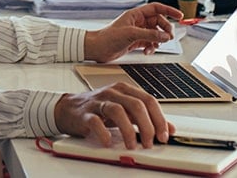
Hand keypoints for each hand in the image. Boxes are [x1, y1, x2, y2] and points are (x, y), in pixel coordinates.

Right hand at [54, 83, 174, 148]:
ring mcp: (97, 102)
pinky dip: (104, 133)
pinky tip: (108, 142)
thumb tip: (168, 128)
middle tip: (150, 142)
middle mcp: (112, 93)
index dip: (159, 119)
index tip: (164, 135)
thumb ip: (145, 118)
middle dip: (147, 126)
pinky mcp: (84, 113)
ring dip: (128, 131)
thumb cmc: (98, 109)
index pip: (148, 100)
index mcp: (124, 90)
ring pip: (118, 111)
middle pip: (136, 105)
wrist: (67, 109)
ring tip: (132, 145)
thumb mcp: (125, 110)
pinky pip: (95, 121)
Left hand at [84, 2, 182, 62]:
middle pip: (158, 22)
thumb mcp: (131, 34)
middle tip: (168, 37)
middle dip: (165, 29)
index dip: (169, 10)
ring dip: (158, 40)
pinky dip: (152, 46)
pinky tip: (148, 51)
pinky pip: (150, 42)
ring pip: (155, 33)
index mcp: (136, 14)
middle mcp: (137, 22)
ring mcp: (137, 32)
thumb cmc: (107, 37)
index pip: (156, 8)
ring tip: (156, 45)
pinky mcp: (136, 42)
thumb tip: (165, 35)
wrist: (97, 49)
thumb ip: (150, 34)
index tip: (179, 15)